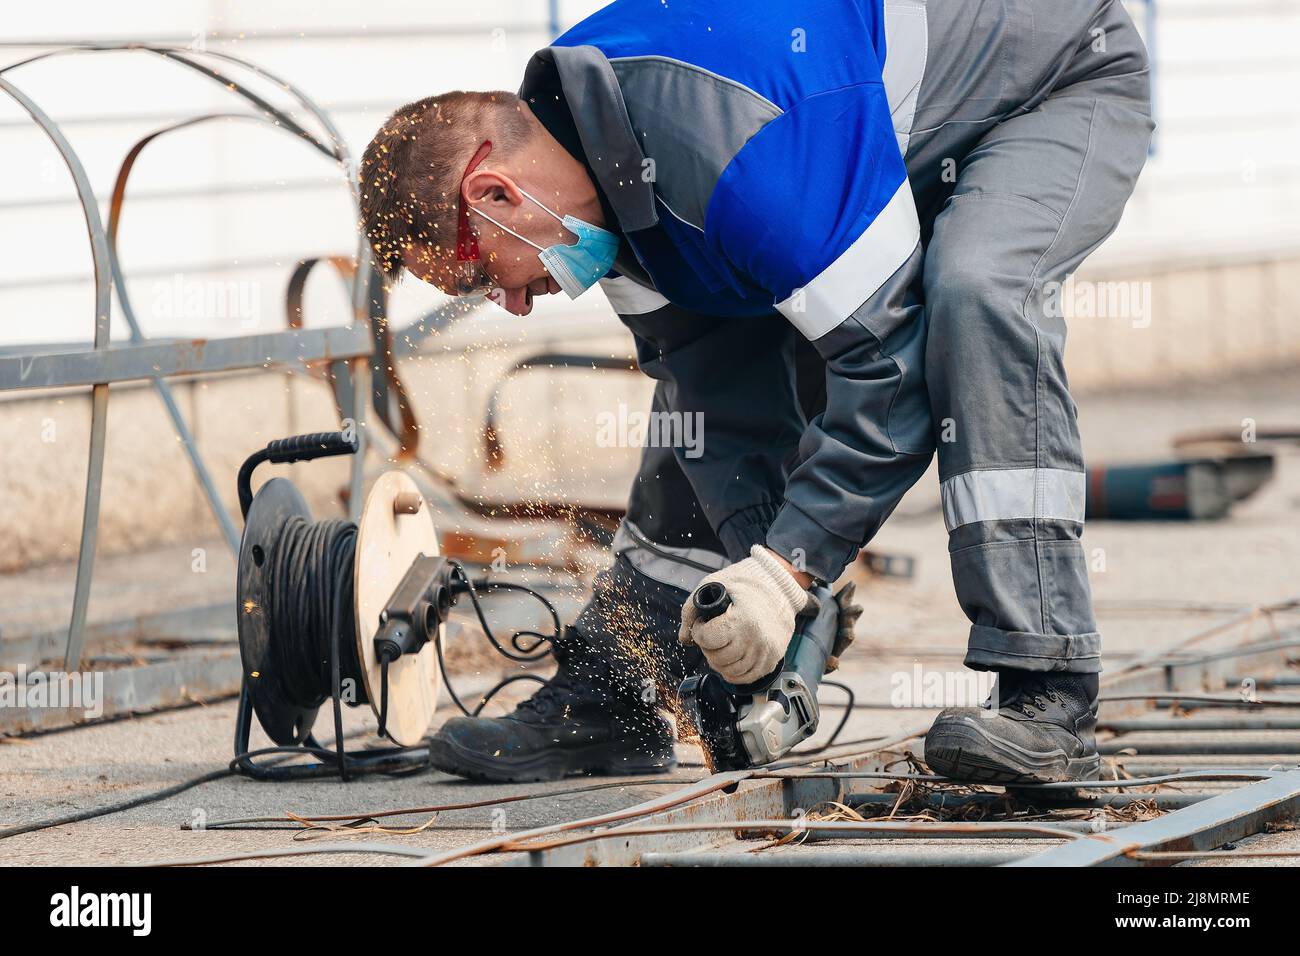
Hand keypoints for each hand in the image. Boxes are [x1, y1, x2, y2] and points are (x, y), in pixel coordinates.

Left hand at [678, 545, 811, 684]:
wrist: (779, 587)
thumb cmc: (746, 584)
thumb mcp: (712, 584)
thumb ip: (691, 610)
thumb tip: (684, 638)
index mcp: (741, 619)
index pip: (707, 639)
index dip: (699, 631)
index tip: (703, 623)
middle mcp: (756, 639)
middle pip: (717, 659)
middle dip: (707, 647)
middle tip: (712, 634)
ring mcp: (765, 652)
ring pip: (730, 672)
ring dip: (719, 662)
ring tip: (721, 645)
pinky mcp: (772, 660)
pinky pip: (747, 678)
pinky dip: (734, 672)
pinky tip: (731, 658)